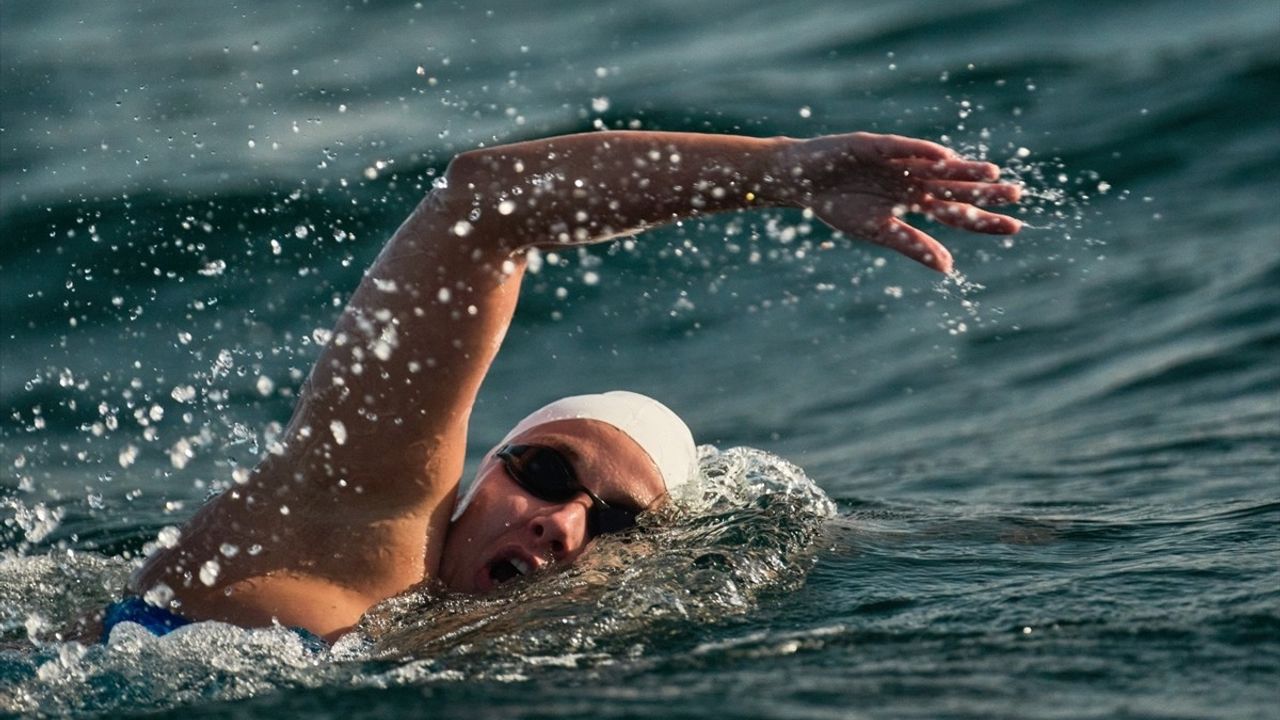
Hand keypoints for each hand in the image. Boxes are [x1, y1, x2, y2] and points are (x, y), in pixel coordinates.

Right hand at [776, 132, 1021, 271]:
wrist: (800, 181)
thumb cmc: (837, 205)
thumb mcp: (877, 231)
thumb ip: (912, 245)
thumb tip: (948, 268)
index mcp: (913, 202)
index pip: (956, 212)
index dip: (983, 219)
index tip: (1014, 227)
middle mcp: (912, 179)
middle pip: (954, 187)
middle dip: (983, 192)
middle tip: (1017, 196)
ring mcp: (896, 160)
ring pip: (936, 165)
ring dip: (962, 170)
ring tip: (992, 175)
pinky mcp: (873, 145)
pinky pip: (902, 148)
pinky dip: (921, 151)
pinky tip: (944, 157)